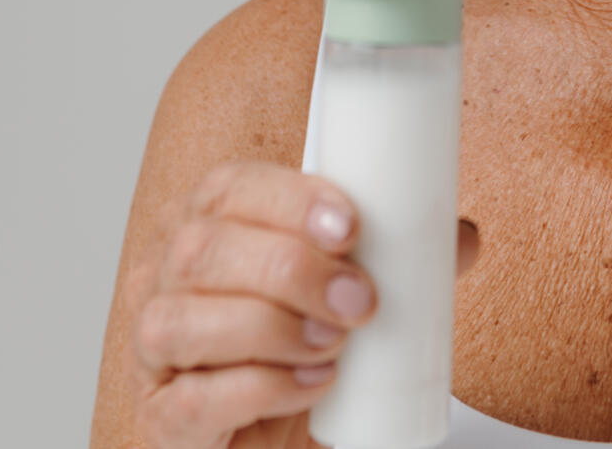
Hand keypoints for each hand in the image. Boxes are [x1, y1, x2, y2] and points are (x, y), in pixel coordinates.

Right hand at [124, 159, 480, 447]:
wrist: (271, 434)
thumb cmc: (300, 347)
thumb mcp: (345, 294)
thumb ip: (397, 261)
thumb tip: (457, 237)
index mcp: (208, 225)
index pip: (227, 188)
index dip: (287, 200)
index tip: (351, 226)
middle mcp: (165, 277)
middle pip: (202, 250)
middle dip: (291, 269)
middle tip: (360, 300)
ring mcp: (154, 350)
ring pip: (180, 321)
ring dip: (270, 328)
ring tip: (334, 345)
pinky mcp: (161, 417)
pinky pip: (190, 400)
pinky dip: (256, 389)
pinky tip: (308, 386)